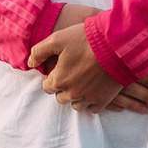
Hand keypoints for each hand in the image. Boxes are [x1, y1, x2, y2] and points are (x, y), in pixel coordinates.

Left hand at [32, 6, 147, 112]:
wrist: (117, 46)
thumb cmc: (86, 40)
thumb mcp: (57, 39)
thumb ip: (39, 52)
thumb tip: (30, 63)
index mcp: (58, 80)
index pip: (47, 86)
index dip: (52, 76)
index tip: (60, 68)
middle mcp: (71, 93)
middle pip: (60, 97)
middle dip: (63, 87)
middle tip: (72, 73)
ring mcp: (88, 99)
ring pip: (76, 104)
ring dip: (76, 95)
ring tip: (83, 82)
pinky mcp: (103, 100)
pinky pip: (92, 108)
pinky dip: (91, 101)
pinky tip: (94, 89)